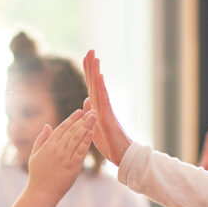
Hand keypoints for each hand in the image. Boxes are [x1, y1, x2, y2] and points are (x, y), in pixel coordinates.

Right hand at [25, 108, 96, 201]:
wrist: (41, 193)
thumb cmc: (37, 175)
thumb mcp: (34, 155)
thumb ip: (41, 139)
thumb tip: (47, 125)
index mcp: (48, 146)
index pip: (62, 128)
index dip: (71, 119)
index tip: (79, 111)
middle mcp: (56, 150)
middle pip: (71, 131)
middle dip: (82, 119)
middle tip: (91, 110)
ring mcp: (64, 158)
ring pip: (77, 138)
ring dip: (86, 126)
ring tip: (93, 117)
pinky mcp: (72, 167)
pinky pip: (80, 152)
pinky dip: (86, 142)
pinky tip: (91, 133)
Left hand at [82, 50, 131, 164]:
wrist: (122, 156)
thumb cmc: (110, 144)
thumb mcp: (94, 127)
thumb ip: (89, 113)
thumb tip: (86, 100)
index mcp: (97, 108)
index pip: (91, 86)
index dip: (88, 72)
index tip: (86, 57)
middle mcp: (101, 106)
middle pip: (94, 83)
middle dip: (92, 67)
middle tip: (90, 50)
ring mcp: (105, 110)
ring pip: (99, 88)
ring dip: (96, 72)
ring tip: (95, 57)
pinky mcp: (108, 118)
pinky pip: (104, 101)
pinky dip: (101, 88)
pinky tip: (99, 77)